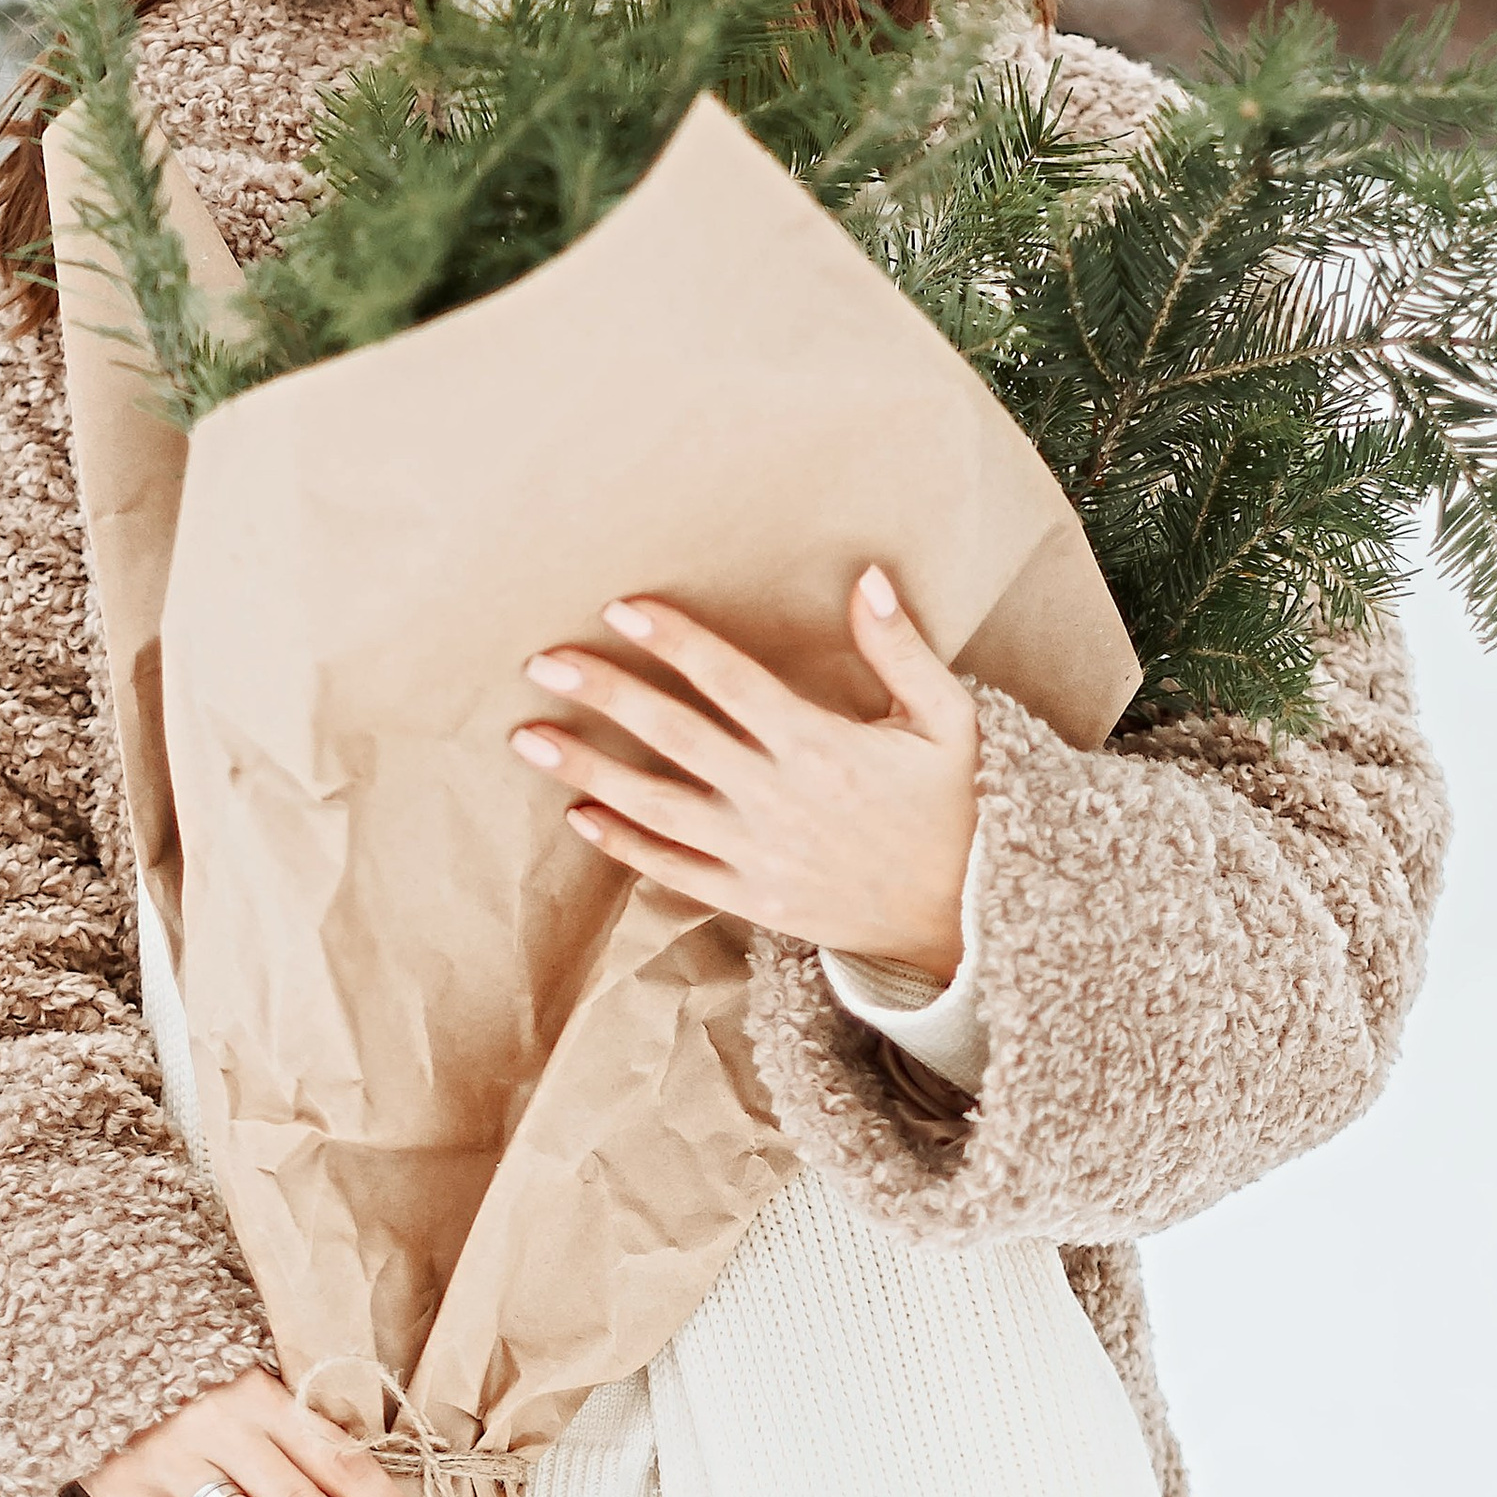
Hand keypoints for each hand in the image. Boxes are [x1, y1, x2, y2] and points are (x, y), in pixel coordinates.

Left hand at [507, 569, 977, 974]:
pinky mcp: (753, 901)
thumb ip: (903, 649)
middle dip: (607, 696)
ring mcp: (761, 856)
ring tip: (529, 738)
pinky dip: (626, 846)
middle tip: (544, 662)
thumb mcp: (949, 721)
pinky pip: (676, 871)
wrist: (967, 918)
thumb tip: (867, 578)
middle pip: (676, 737)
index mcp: (824, 746)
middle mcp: (781, 800)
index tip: (621, 609)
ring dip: (590, 771)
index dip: (676, 642)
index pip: (732, 682)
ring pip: (658, 807)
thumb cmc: (955, 806)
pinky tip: (580, 816)